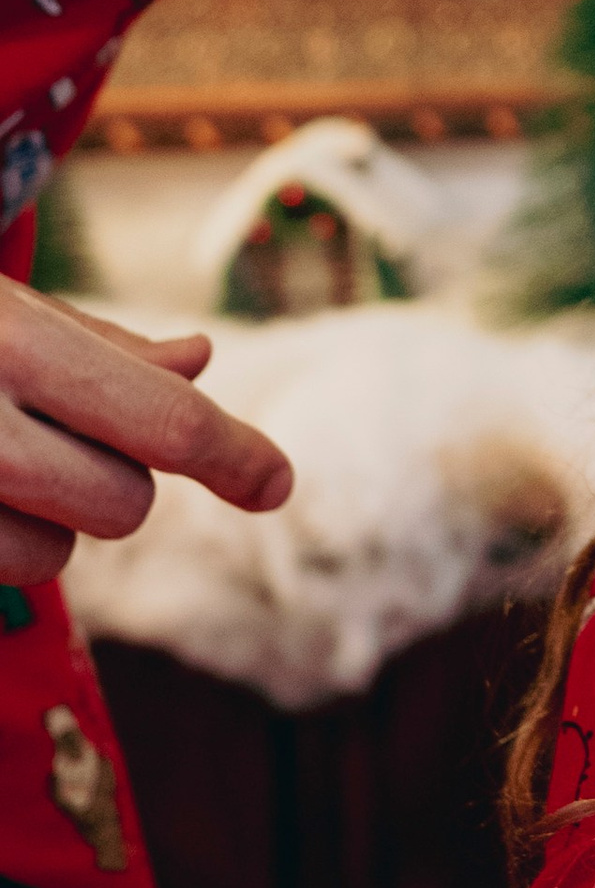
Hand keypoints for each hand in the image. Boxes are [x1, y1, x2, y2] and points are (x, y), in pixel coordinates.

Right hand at [0, 296, 292, 584]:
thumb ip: (99, 344)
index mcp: (18, 341)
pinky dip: (1, 543)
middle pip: (125, 503)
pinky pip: (8, 573)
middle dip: (107, 476)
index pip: (168, 421)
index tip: (275, 482)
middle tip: (45, 431)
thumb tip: (199, 358)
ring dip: (44, 519)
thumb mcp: (9, 314)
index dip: (234, 456)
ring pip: (56, 554)